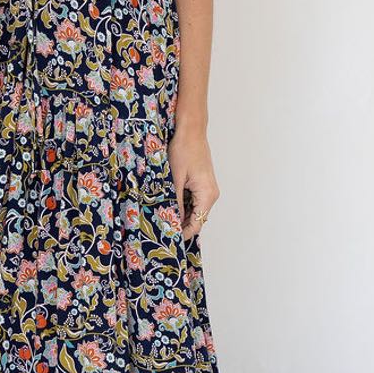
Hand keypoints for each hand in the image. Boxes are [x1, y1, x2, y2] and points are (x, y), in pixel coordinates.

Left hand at [168, 126, 218, 240]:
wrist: (191, 131)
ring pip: (195, 210)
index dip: (183, 234)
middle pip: (197, 219)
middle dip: (180, 225)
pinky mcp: (203, 184)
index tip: (169, 240)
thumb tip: (173, 221)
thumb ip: (175, 202)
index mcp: (207, 195)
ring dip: (181, 214)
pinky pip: (194, 200)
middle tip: (162, 231)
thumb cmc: (183, 150)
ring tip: (163, 218)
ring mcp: (208, 189)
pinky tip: (169, 204)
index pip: (197, 224)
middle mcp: (211, 194)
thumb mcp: (175, 179)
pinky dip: (183, 204)